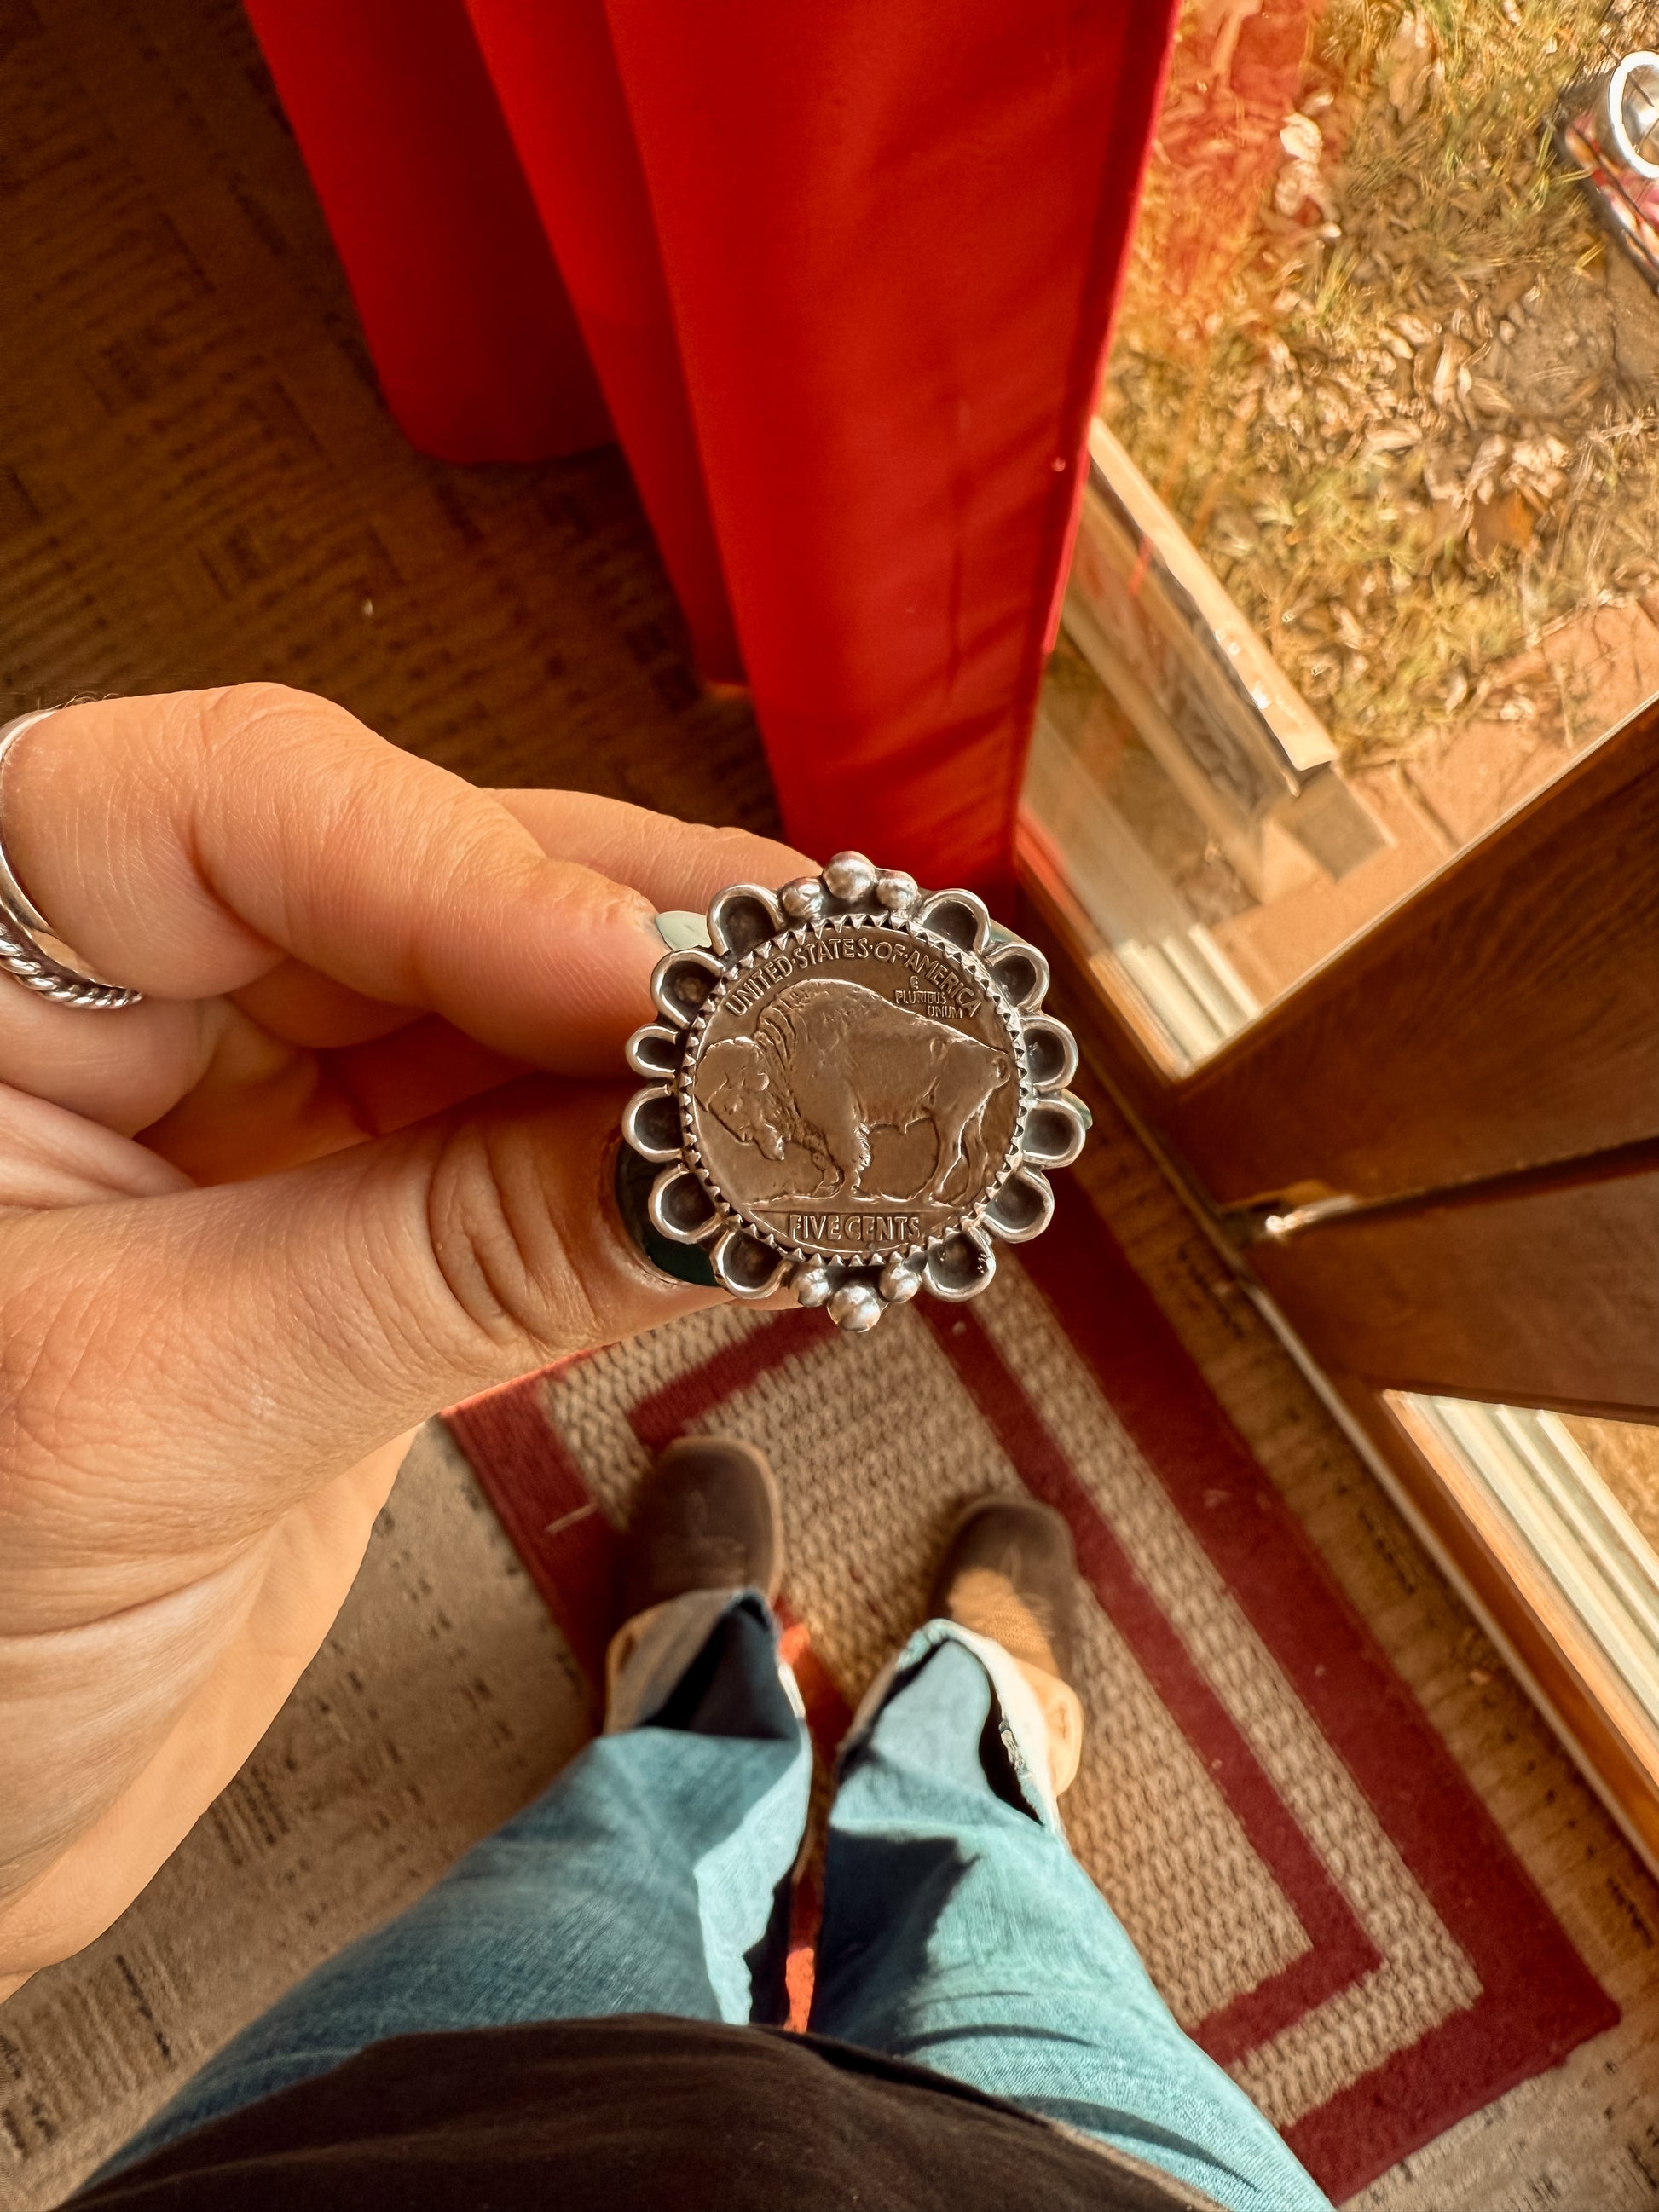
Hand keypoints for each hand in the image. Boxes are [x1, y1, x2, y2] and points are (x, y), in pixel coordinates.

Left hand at [0, 684, 807, 2000]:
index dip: (467, 864)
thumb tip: (713, 1154)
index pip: (238, 810)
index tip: (642, 978)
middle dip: (625, 944)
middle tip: (823, 993)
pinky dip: (653, 1178)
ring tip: (848, 1072)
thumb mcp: (159, 1415)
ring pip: (500, 1021)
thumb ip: (448, 1263)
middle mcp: (124, 1011)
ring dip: (676, 1058)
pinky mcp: (349, 1236)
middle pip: (415, 892)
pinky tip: (765, 1177)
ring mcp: (248, 1122)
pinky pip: (527, 1165)